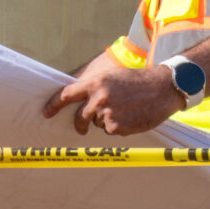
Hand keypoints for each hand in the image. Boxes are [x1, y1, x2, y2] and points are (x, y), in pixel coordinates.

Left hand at [42, 49, 183, 136]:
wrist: (163, 87)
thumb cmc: (138, 81)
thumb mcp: (113, 77)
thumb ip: (95, 87)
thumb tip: (79, 100)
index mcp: (95, 83)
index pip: (67, 95)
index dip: (54, 105)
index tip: (46, 113)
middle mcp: (98, 98)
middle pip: (80, 116)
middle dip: (80, 124)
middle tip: (81, 128)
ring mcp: (107, 114)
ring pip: (98, 124)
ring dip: (107, 121)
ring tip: (125, 110)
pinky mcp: (117, 127)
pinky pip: (111, 131)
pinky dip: (118, 127)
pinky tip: (131, 117)